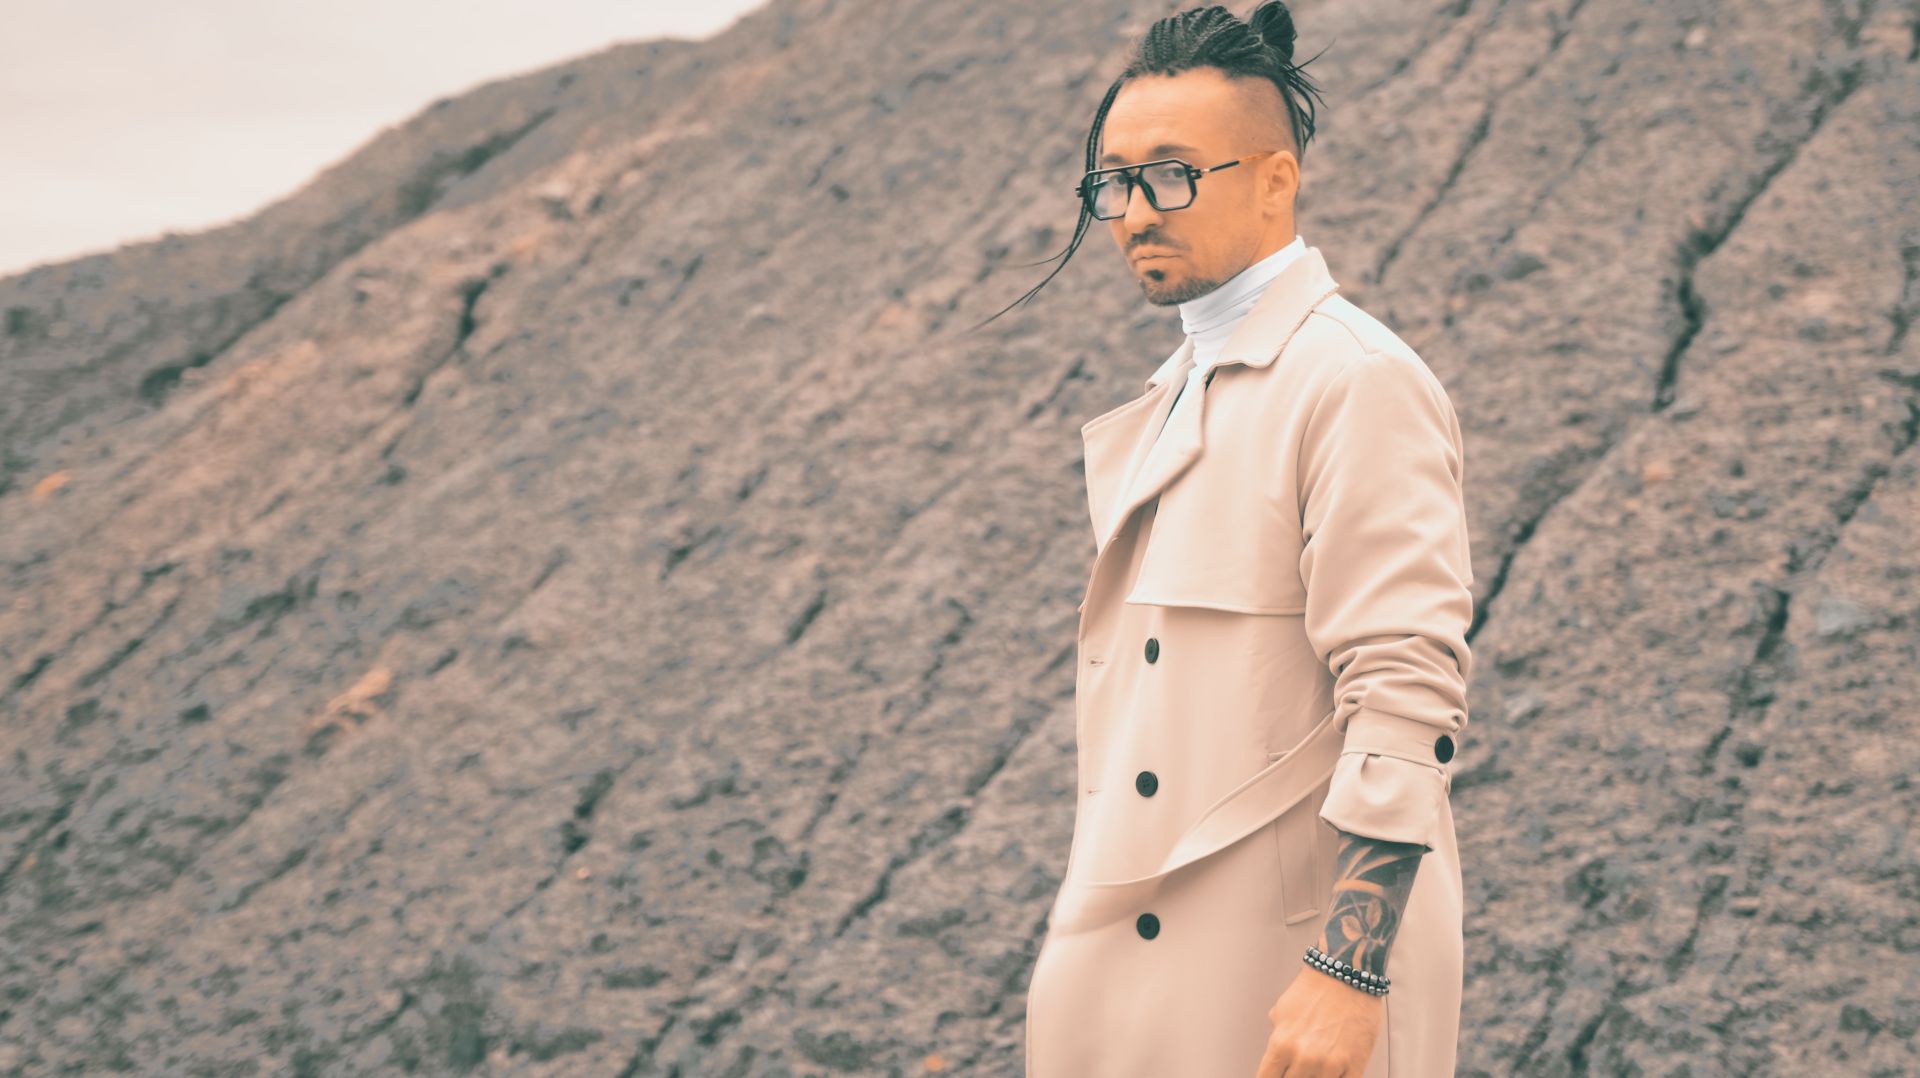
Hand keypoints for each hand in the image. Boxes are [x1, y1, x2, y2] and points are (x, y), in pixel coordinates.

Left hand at [1253, 964, 1382, 1076]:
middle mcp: (1304, 1057)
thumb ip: (1277, 1037)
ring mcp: (1331, 1064)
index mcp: (1282, 1044)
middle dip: (1293, 1075)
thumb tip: (1276, 1055)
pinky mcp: (1355, 1064)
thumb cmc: (1316, 988)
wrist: (1347, 973)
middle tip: (1298, 1066)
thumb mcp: (1281, 1012)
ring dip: (1316, 1076)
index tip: (1274, 1077)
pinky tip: (1333, 1072)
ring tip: (1316, 1066)